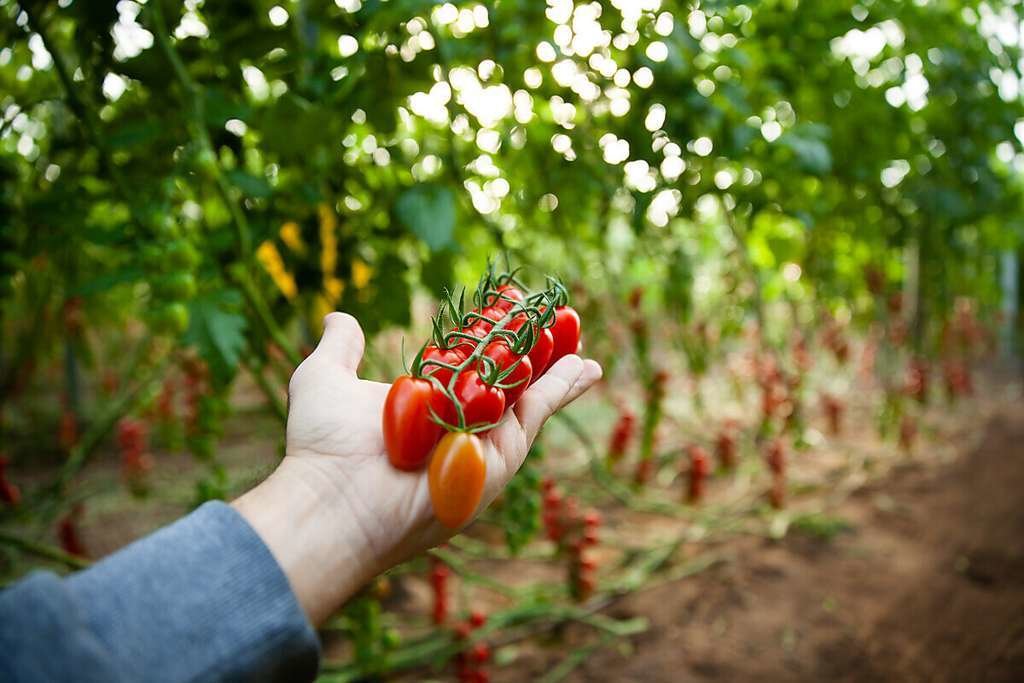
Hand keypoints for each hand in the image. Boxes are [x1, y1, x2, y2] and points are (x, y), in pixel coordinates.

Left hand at [234, 313, 601, 623]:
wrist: (334, 499)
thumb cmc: (323, 447)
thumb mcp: (323, 380)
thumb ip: (340, 347)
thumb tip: (340, 316)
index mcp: (427, 412)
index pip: (468, 372)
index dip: (490, 344)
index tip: (509, 315)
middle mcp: (459, 431)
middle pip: (508, 384)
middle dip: (537, 354)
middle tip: (561, 323)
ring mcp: (483, 446)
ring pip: (530, 396)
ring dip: (557, 364)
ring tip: (578, 331)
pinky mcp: (500, 459)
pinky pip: (535, 414)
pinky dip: (559, 387)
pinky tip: (582, 365)